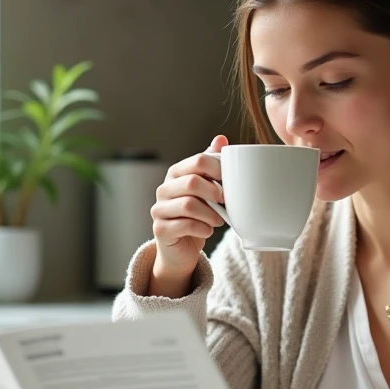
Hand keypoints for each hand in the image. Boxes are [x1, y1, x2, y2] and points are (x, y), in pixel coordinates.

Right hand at [150, 135, 227, 290]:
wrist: (182, 249)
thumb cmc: (197, 216)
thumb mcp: (206, 190)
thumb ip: (211, 166)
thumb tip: (221, 139)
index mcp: (176, 174)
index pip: (197, 161)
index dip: (218, 170)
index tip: (230, 182)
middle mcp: (164, 189)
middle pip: (191, 181)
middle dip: (214, 192)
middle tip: (225, 202)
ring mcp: (159, 209)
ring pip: (188, 205)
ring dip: (210, 214)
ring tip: (219, 220)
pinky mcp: (160, 229)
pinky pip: (185, 225)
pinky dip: (203, 228)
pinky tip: (208, 230)